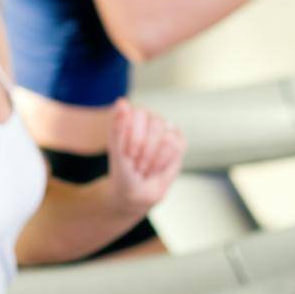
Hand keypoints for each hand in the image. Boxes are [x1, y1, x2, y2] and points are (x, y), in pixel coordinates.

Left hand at [106, 99, 184, 214]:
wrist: (135, 192)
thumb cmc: (122, 170)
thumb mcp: (116, 151)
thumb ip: (118, 127)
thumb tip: (121, 101)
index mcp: (131, 114)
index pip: (139, 113)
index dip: (134, 137)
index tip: (126, 154)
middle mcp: (149, 117)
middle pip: (155, 124)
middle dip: (144, 150)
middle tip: (135, 163)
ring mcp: (165, 128)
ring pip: (167, 138)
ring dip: (153, 159)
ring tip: (144, 167)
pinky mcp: (179, 141)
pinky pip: (178, 146)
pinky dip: (164, 162)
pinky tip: (156, 168)